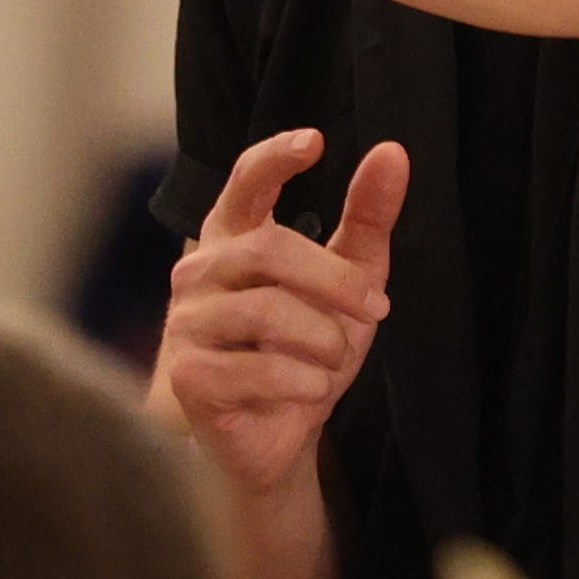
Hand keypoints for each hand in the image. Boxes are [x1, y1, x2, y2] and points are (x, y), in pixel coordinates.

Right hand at [152, 129, 405, 501]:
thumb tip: (393, 152)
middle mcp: (199, 270)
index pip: (245, 181)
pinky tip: (310, 389)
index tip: (317, 142)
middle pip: (269, 248)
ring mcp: (186, 322)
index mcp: (233, 237)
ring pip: (265, 311)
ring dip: (322, 339)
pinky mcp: (187, 375)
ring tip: (334, 359)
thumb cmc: (306, 349)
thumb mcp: (349, 283)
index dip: (275, 157)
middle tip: (375, 307)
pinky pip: (255, 368)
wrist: (277, 436)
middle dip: (335, 280)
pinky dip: (302, 381)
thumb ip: (366, 220)